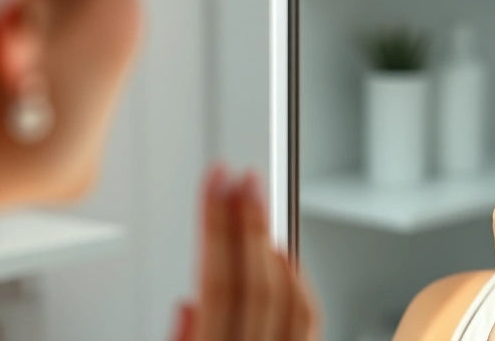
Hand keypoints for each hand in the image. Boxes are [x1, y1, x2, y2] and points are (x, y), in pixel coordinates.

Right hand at [170, 166, 319, 340]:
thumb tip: (186, 306)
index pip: (216, 280)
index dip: (216, 222)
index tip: (215, 179)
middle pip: (255, 280)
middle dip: (249, 221)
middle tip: (243, 177)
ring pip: (287, 294)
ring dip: (270, 244)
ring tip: (257, 204)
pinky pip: (307, 317)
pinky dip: (297, 281)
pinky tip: (283, 255)